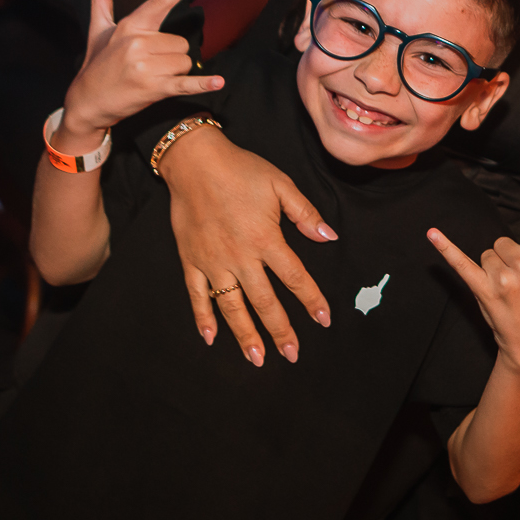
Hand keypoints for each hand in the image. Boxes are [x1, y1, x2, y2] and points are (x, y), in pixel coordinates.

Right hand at [58, 0, 220, 146]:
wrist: (87, 102)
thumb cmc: (97, 64)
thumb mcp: (99, 31)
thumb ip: (101, 3)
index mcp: (129, 27)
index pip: (158, 3)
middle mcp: (138, 44)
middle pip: (181, 43)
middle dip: (171, 55)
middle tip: (147, 65)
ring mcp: (146, 67)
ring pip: (185, 63)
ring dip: (174, 72)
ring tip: (149, 77)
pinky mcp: (153, 88)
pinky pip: (186, 83)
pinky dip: (203, 84)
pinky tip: (219, 82)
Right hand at [159, 126, 337, 365]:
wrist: (195, 161)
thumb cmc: (241, 170)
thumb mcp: (281, 185)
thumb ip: (306, 214)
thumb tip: (329, 236)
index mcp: (266, 239)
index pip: (295, 278)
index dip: (311, 300)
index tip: (323, 319)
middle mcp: (240, 257)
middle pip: (265, 302)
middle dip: (281, 330)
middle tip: (292, 354)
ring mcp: (212, 262)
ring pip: (231, 306)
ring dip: (245, 334)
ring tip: (256, 358)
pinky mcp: (190, 260)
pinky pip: (197, 295)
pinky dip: (203, 317)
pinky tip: (211, 337)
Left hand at [427, 175, 519, 372]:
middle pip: (504, 240)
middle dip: (508, 257)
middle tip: (519, 282)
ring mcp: (502, 278)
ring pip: (487, 252)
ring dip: (492, 268)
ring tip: (506, 290)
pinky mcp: (482, 289)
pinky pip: (460, 263)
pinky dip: (445, 248)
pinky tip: (432, 234)